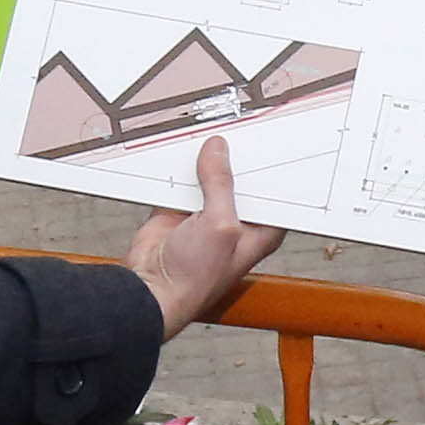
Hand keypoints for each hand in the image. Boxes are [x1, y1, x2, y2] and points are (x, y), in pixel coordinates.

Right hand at [126, 137, 283, 337]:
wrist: (150, 290)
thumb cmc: (195, 280)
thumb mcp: (221, 226)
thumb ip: (221, 185)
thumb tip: (217, 152)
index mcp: (259, 229)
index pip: (274, 191)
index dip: (273, 168)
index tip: (270, 142)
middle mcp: (234, 222)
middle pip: (240, 179)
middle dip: (234, 159)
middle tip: (233, 133)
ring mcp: (205, 216)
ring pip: (209, 177)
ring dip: (203, 162)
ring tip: (206, 138)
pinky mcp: (178, 211)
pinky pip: (181, 182)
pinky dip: (178, 170)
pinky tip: (181, 154)